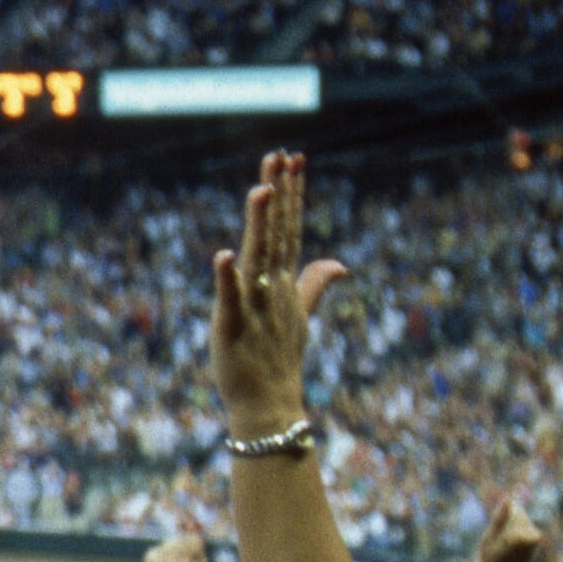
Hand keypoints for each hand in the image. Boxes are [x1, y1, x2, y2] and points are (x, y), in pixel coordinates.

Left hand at [208, 151, 348, 432]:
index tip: (294, 159)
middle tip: (281, 157)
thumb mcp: (299, 316)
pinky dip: (227, 278)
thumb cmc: (278, 360)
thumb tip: (339, 263)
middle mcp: (272, 288)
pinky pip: (230, 298)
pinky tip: (224, 254)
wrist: (270, 404)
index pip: (290, 229)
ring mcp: (255, 305)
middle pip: (277, 233)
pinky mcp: (233, 326)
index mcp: (283, 282)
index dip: (292, 194)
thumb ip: (315, 285)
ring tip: (261, 189)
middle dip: (280, 195)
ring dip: (261, 224)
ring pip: (258, 257)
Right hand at [477, 495, 547, 561]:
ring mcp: (536, 536)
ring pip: (522, 518)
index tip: (498, 534)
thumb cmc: (492, 560)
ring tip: (505, 543)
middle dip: (507, 521)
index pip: (511, 508)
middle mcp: (531, 535)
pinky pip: (525, 524)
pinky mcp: (537, 538)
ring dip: (512, 526)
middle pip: (518, 512)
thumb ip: (499, 518)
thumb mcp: (489, 538)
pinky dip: (517, 530)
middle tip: (500, 540)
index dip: (500, 516)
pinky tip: (512, 544)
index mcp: (518, 536)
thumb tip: (508, 497)